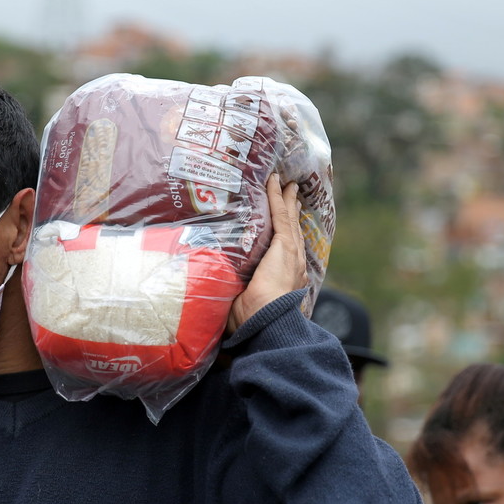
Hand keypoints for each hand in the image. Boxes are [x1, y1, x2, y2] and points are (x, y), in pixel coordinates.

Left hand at [227, 173, 307, 332]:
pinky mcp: (283, 244)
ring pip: (288, 219)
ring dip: (286, 198)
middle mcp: (294, 263)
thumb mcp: (239, 303)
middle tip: (291, 193)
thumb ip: (230, 292)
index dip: (286, 232)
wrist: (267, 322)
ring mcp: (291, 252)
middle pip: (292, 229)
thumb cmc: (252, 322)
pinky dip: (278, 195)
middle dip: (291, 210)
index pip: (286, 249)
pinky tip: (274, 181)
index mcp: (286, 278)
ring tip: (286, 183)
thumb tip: (209, 290)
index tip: (285, 219)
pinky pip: (280, 214)